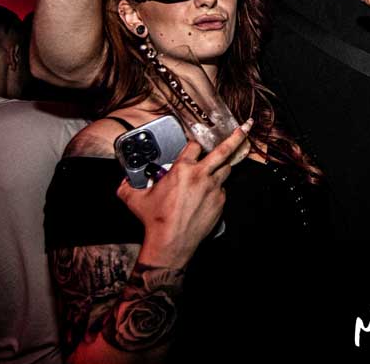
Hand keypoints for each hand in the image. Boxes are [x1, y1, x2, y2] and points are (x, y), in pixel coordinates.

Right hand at [117, 121, 250, 267]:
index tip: (194, 146)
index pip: (194, 145)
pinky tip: (206, 196)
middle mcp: (201, 175)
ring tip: (216, 170)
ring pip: (225, 170)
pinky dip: (216, 189)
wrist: (171, 242)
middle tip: (245, 127)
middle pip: (224, 150)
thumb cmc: (155, 220)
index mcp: (182, 169)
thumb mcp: (135, 199)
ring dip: (221, 168)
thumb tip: (124, 180)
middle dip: (236, 137)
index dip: (193, 145)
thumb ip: (128, 185)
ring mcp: (213, 188)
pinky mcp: (220, 201)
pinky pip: (222, 190)